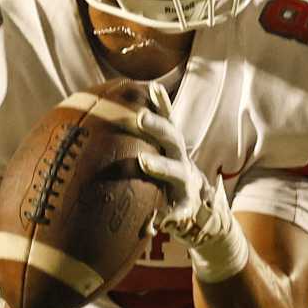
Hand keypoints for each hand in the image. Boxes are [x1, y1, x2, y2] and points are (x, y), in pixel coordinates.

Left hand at [130, 85, 247, 281]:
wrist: (200, 215)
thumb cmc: (168, 182)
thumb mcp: (161, 161)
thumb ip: (141, 146)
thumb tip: (107, 123)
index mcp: (173, 149)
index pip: (168, 121)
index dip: (163, 104)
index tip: (153, 87)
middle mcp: (181, 162)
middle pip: (173, 140)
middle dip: (158, 127)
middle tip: (140, 118)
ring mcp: (186, 185)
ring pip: (176, 172)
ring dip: (161, 165)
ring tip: (144, 161)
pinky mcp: (186, 210)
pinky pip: (177, 213)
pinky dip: (166, 217)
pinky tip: (154, 221)